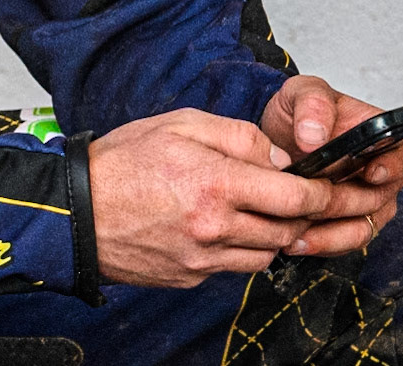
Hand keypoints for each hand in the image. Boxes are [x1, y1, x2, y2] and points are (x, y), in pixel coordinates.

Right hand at [87, 108, 338, 287]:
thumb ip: (237, 136)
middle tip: (302, 198)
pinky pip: (234, 268)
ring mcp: (203, 258)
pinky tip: (228, 228)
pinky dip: (242, 250)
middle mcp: (214, 227)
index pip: (295, 197)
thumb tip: (278, 157)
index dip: (322, 193)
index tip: (327, 185)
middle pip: (288, 231)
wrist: (76, 211)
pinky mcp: (191, 277)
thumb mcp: (180, 125)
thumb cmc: (122, 163)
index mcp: (215, 183)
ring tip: (260, 210)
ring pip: (266, 255)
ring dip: (274, 235)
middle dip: (304, 215)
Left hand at [259, 76, 402, 256]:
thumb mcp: (302, 91)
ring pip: (361, 228)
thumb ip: (313, 104)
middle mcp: (381, 173)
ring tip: (296, 230)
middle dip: (343, 203)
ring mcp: (367, 202)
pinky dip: (320, 244)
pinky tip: (295, 239)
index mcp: (383, 137)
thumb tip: (315, 135)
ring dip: (329, 233)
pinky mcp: (346, 223)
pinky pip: (342, 242)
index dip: (393, 166)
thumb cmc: (301, 112)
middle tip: (311, 200)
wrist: (277, 137)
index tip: (371, 171)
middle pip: (378, 199)